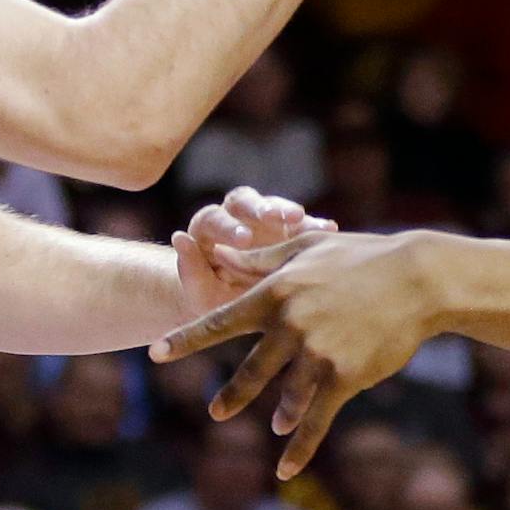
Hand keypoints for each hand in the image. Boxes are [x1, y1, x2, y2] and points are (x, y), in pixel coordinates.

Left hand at [152, 231, 436, 477]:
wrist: (417, 279)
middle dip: (232, 394)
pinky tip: (286, 470)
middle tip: (215, 412)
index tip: (155, 354)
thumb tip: (219, 254)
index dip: (186, 340)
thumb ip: (259, 258)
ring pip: (285, 398)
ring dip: (279, 416)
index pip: (220, 322)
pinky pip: (316, 420)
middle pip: (250, 369)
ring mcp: (317, 354)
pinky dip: (300, 448)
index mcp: (276, 293)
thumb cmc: (361, 257)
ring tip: (273, 425)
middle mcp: (290, 326)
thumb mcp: (305, 249)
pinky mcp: (345, 377)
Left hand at [173, 187, 335, 317]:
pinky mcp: (289, 232)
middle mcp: (237, 217)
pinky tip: (330, 230)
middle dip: (264, 209)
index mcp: (209, 226)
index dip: (229, 228)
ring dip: (295, 215)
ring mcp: (265, 222)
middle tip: (278, 218)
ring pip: (279, 210)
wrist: (230, 306)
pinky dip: (315, 227)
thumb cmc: (209, 297)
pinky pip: (302, 226)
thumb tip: (179, 238)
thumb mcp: (199, 289)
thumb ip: (190, 267)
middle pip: (248, 203)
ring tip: (314, 224)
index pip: (216, 219)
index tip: (243, 239)